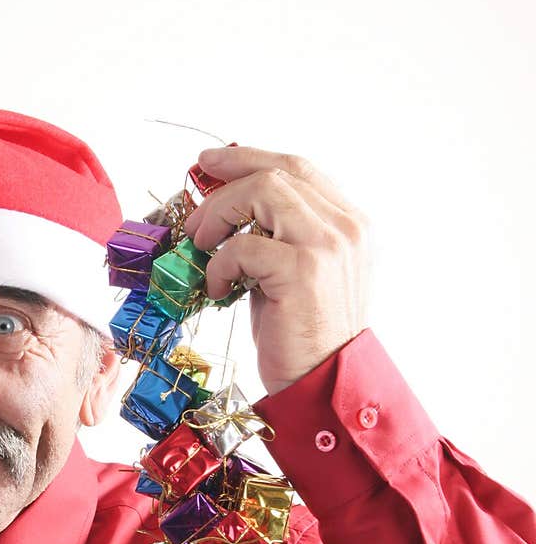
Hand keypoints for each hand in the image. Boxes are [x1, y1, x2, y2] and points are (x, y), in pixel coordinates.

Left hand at [184, 146, 371, 395]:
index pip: (298, 168)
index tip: (211, 164)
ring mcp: (327, 246)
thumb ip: (276, 238)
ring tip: (200, 247)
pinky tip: (217, 290)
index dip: (250, 158)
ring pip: (262, 192)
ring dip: (219, 216)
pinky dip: (219, 264)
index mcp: (349, 224)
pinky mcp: (302, 270)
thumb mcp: (292, 276)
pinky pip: (243, 246)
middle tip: (194, 207)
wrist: (321, 385)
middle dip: (226, 182)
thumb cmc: (302, 338)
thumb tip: (225, 213)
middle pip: (277, 172)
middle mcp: (345, 227)